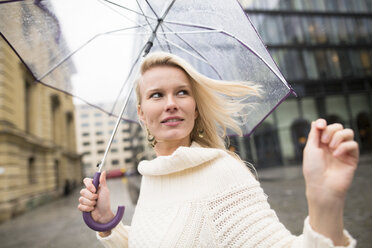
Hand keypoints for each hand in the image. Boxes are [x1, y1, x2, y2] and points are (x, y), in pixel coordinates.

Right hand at [77, 171, 114, 223]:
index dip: (88, 185)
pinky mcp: (82, 207)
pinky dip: (87, 208)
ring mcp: (84, 200)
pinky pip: (80, 206)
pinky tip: (92, 209)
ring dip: (90, 203)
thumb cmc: (105, 202)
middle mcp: (88, 192)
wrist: (104, 214)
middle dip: (91, 196)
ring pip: (81, 199)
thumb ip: (102, 181)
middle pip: (82, 191)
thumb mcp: (105, 191)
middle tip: (97, 199)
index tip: (94, 189)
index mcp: (93, 187)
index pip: (86, 181)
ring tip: (95, 204)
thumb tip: (103, 171)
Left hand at [303, 119, 358, 244]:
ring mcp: (343, 151)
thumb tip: (316, 122)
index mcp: (320, 143)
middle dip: (331, 130)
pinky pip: (353, 144)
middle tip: (325, 141)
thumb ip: (314, 135)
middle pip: (338, 126)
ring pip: (348, 132)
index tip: (320, 125)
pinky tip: (337, 155)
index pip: (326, 126)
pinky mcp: (352, 158)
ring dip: (338, 136)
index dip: (323, 123)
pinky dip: (344, 147)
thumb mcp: (310, 149)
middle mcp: (332, 146)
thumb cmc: (313, 170)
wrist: (322, 187)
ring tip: (331, 147)